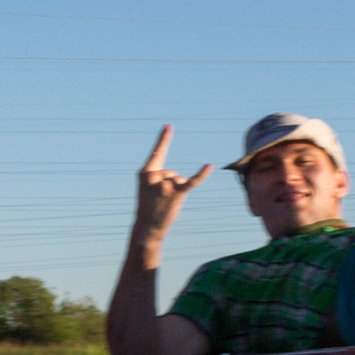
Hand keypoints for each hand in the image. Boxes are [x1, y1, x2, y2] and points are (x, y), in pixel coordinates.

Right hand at [134, 124, 211, 243]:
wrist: (147, 228)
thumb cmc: (149, 206)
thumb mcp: (150, 188)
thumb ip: (162, 178)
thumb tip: (174, 181)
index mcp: (145, 172)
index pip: (157, 153)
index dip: (163, 139)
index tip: (169, 126)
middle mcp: (153, 176)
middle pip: (172, 173)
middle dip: (170, 185)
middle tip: (160, 200)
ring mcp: (164, 185)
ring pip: (179, 179)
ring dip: (176, 192)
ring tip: (165, 203)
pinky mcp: (176, 194)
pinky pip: (191, 182)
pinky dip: (201, 175)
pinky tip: (209, 166)